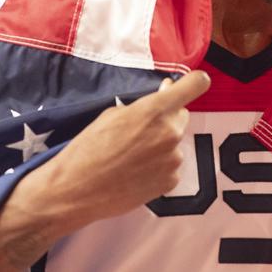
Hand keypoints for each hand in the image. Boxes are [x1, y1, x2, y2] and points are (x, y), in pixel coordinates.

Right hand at [0, 70, 211, 271]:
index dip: (194, 82)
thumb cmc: (88, 148)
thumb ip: (142, 106)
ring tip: (131, 155)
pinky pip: (170, 165)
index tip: (191, 83)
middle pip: (182, 115)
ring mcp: (173, 160)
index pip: (195, 85)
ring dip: (160, 144)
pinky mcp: (171, 182)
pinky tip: (135, 171)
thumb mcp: (111, 116)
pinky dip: (158, 165)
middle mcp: (170, 134)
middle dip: (167, 117)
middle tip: (141, 126)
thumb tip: (163, 96)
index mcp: (154, 111)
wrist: (77, 190)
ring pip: (174, 142)